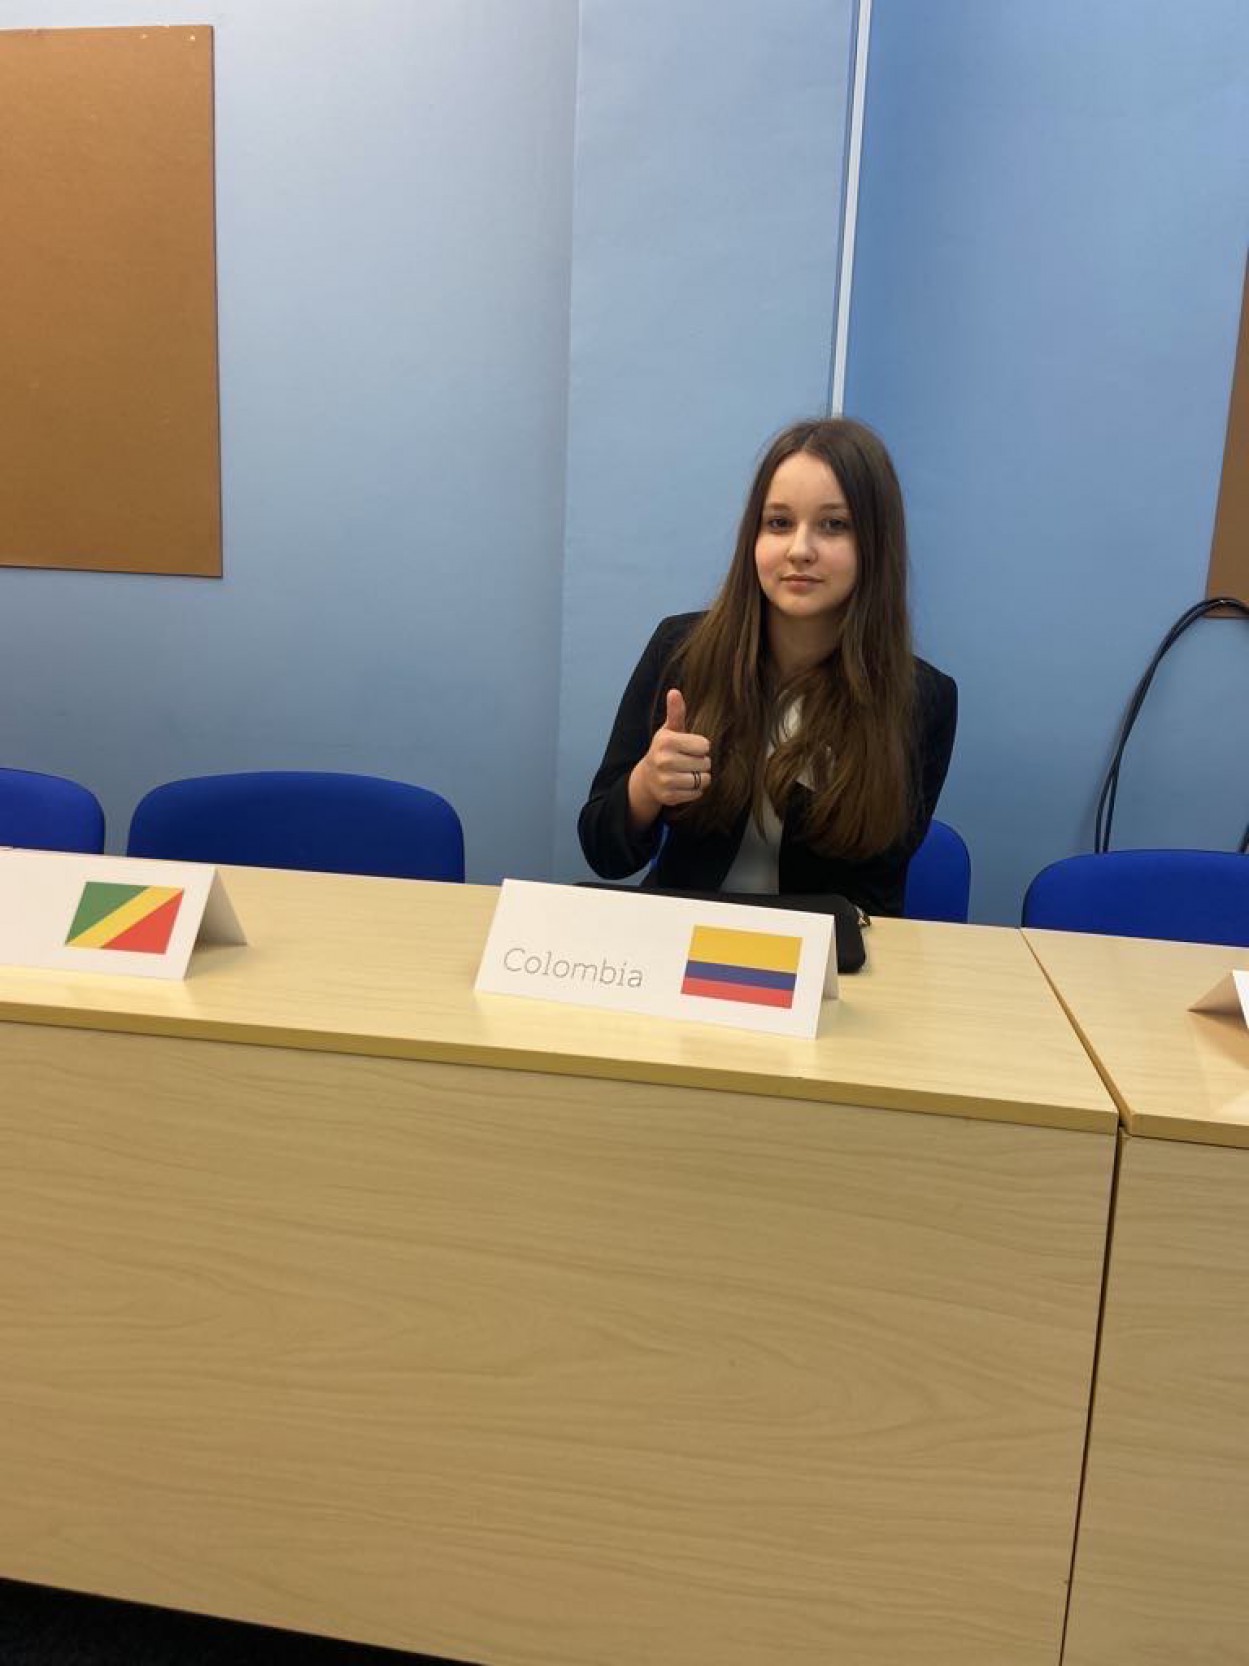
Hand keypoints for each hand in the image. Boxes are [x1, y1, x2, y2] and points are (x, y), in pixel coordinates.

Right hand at [627, 689, 711, 828]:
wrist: (647, 778)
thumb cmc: (664, 750)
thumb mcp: (669, 730)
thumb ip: (676, 712)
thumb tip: (674, 691)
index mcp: (666, 741)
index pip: (705, 745)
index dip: (701, 747)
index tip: (690, 747)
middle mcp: (664, 761)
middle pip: (705, 763)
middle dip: (701, 762)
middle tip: (688, 761)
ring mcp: (665, 781)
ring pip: (703, 780)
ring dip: (700, 777)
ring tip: (688, 772)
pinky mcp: (668, 797)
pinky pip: (697, 794)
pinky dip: (695, 790)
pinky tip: (684, 784)